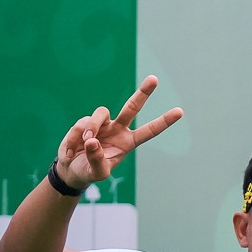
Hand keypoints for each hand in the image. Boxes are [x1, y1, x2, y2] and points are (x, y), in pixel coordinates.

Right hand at [53, 76, 182, 190]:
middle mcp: (118, 129)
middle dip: (143, 93)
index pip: (149, 131)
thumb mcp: (98, 173)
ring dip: (91, 126)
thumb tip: (92, 141)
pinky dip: (74, 139)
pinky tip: (71, 153)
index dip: (164, 121)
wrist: (72, 170)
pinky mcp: (85, 123)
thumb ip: (97, 159)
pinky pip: (80, 125)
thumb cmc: (90, 171)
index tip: (180, 111)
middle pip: (132, 107)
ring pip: (100, 113)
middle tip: (154, 79)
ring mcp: (102, 124)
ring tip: (85, 143)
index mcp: (128, 142)